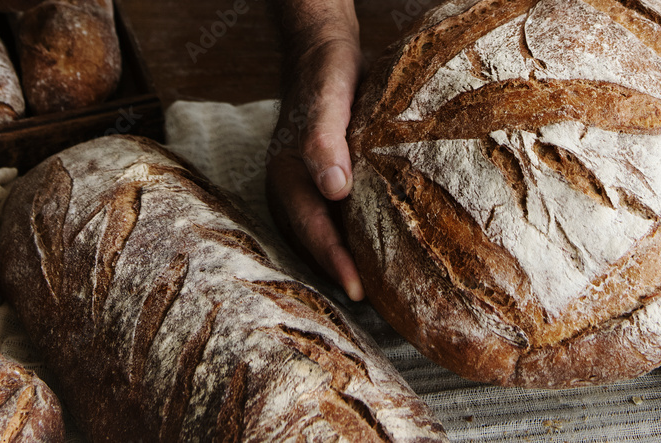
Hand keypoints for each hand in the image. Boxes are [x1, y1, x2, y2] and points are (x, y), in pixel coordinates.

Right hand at [266, 0, 363, 300]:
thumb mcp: (328, 101)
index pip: (313, 231)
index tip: (360, 291)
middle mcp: (288, 190)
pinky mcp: (317, 184)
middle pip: (314, 243)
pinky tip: (372, 250)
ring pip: (321, 236)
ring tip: (374, 290)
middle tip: (375, 305)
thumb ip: (325, 142)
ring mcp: (301, 189)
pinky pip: (330, 221)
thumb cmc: (326, 76)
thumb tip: (335, 189)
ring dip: (343, 261)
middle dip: (340, 273)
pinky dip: (348, 239)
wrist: (322, 55)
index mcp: (285, 177)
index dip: (337, 263)